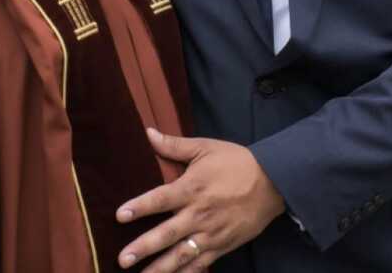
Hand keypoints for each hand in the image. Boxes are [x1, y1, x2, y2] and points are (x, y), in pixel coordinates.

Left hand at [116, 129, 284, 271]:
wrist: (272, 182)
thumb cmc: (235, 162)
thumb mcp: (205, 147)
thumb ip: (174, 145)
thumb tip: (148, 132)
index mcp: (192, 188)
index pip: (160, 199)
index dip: (140, 207)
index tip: (120, 215)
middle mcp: (199, 214)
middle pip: (167, 234)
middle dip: (143, 248)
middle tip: (123, 259)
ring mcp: (211, 233)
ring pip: (182, 255)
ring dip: (160, 268)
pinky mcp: (222, 246)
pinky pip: (201, 264)